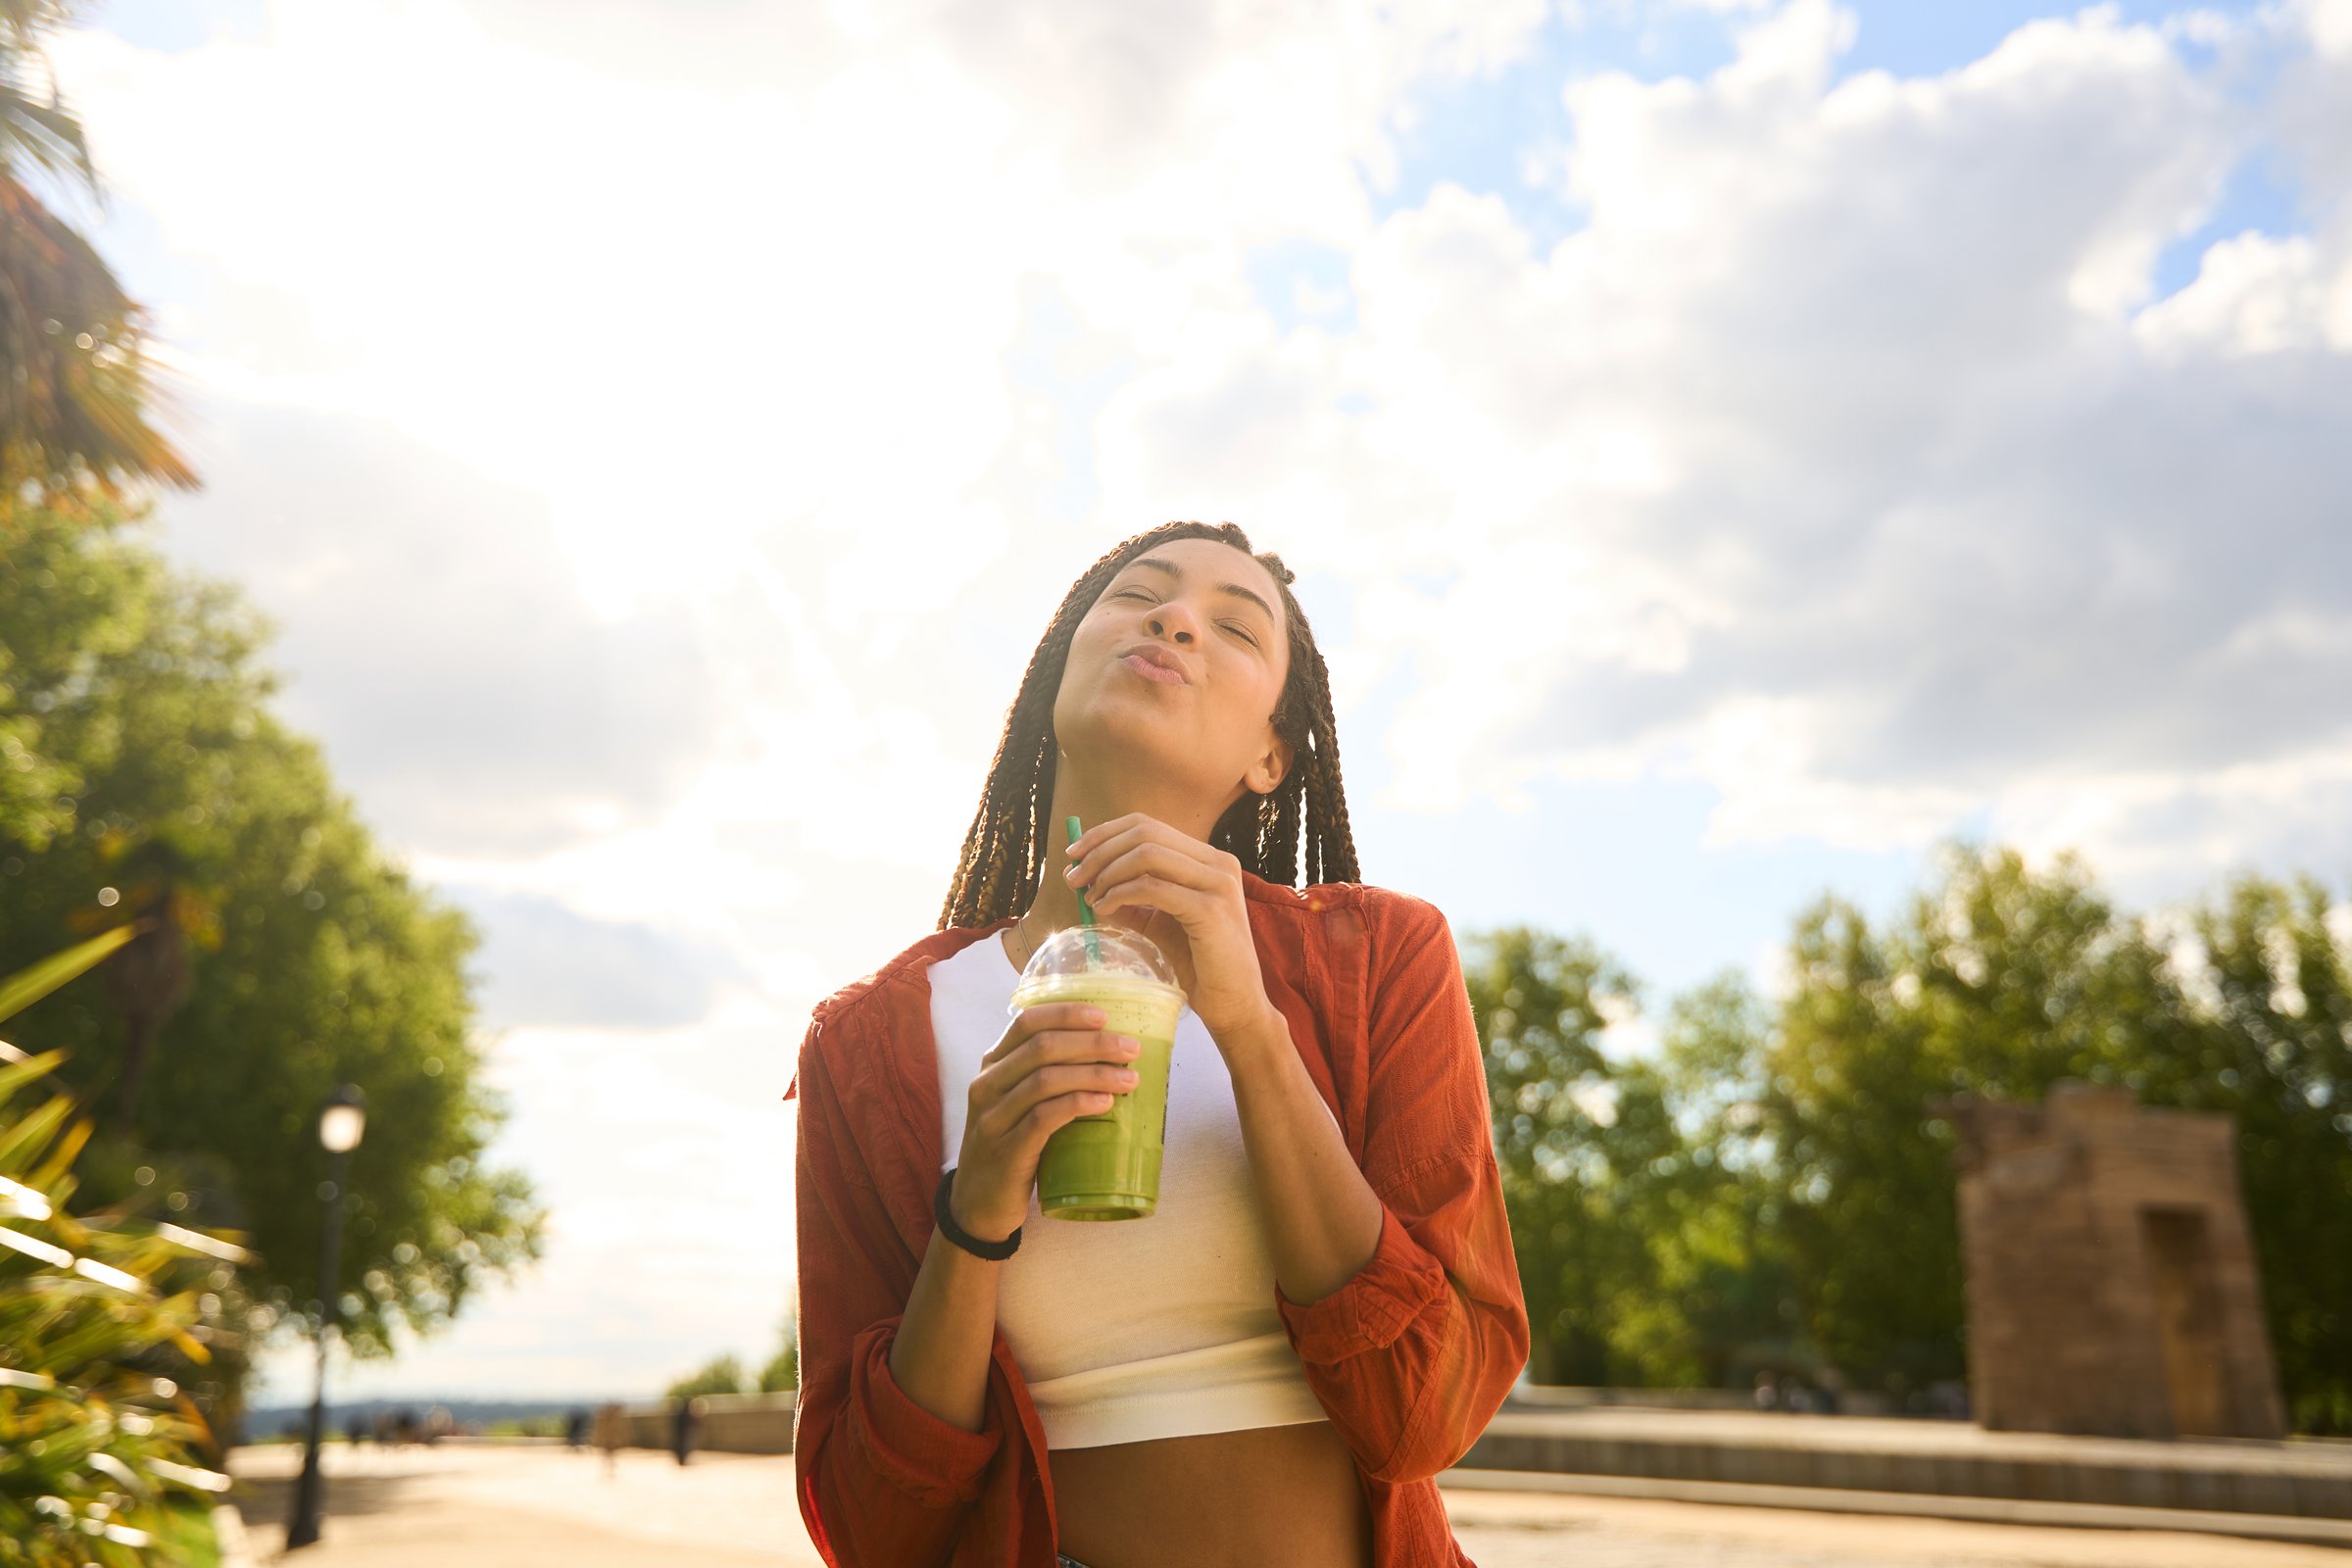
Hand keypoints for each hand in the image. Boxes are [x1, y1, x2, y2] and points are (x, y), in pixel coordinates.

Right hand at [951, 1002, 1142, 1241]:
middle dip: (1092, 1043)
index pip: (1026, 1022)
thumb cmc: (1010, 1145)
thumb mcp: (1018, 1103)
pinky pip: (1044, 1117)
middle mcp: (987, 1085)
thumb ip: (1044, 1076)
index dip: (1066, 1014)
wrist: (978, 1204)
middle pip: (1042, 1048)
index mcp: (992, 1065)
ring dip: (1094, 1074)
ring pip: (1046, 1079)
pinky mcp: (1006, 1150)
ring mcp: (993, 1118)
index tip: (1104, 1016)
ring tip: (1130, 1079)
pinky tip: (1105, 1103)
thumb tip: (1105, 1054)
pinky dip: (1078, 1104)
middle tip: (1131, 1049)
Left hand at [1063, 812, 1277, 1046]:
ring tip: (1089, 898)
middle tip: (1073, 877)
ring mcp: (1218, 883)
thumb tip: (1088, 882)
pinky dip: (1119, 894)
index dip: (1105, 834)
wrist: (1234, 1004)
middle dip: (1099, 851)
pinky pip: (1152, 888)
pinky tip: (1104, 910)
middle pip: (1144, 833)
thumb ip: (1132, 900)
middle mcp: (1218, 863)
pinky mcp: (1211, 909)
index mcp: (1209, 859)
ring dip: (1107, 873)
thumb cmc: (1199, 966)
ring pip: (1147, 854)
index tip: (1075, 854)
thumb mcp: (1160, 923)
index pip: (1148, 825)